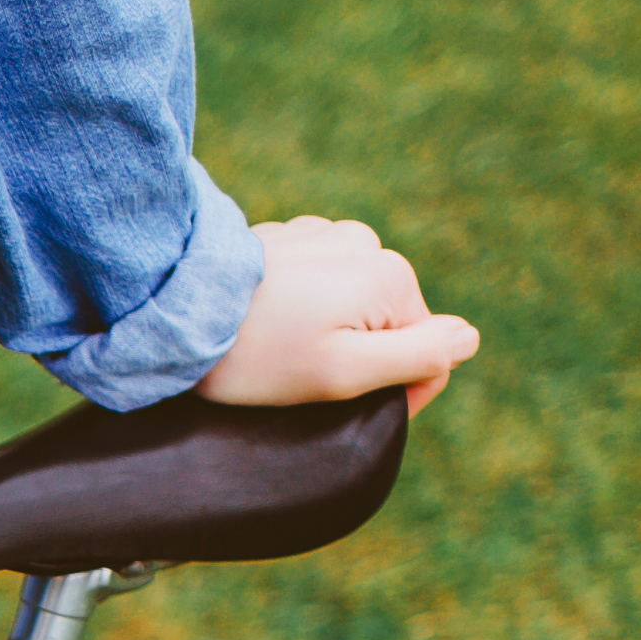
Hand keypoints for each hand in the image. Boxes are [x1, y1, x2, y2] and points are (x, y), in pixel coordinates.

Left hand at [197, 216, 480, 415]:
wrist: (171, 312)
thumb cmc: (256, 355)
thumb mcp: (343, 372)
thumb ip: (416, 357)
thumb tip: (469, 339)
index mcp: (391, 275)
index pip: (425, 351)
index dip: (391, 392)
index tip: (337, 403)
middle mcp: (365, 244)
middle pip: (385, 324)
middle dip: (352, 358)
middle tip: (294, 375)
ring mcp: (324, 235)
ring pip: (349, 306)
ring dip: (322, 332)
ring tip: (273, 345)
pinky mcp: (286, 238)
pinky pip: (313, 286)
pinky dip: (295, 308)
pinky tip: (260, 320)